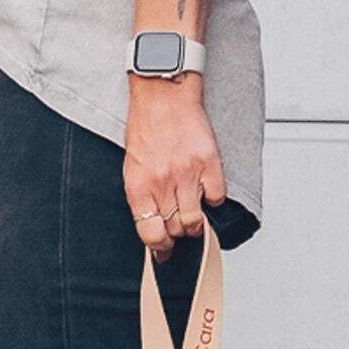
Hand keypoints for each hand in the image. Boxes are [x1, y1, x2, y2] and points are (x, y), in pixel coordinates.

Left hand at [123, 74, 222, 255]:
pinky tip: (204, 189)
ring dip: (195, 222)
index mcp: (139, 187)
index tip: (163, 252)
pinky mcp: (209, 163)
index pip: (150, 234)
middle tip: (178, 226)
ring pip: (196, 221)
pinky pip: (216, 198)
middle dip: (177, 234)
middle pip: (175, 230)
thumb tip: (153, 229)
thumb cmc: (146, 129)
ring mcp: (187, 174)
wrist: (162, 96)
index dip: (159, 249)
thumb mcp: (132, 168)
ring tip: (191, 212)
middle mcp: (162, 184)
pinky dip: (212, 198)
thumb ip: (142, 199)